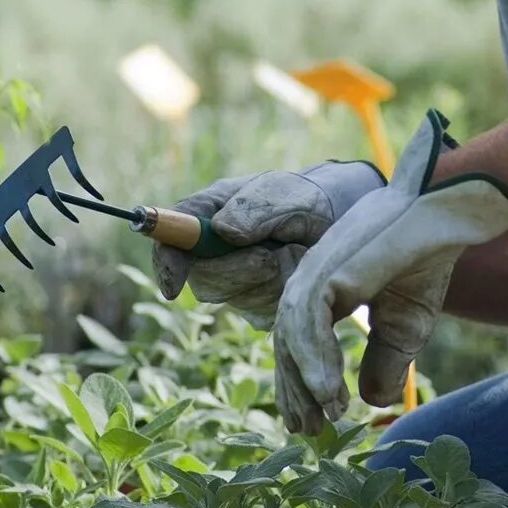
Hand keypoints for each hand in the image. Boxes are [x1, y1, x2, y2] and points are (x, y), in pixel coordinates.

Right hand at [151, 159, 382, 326]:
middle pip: (203, 279)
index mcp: (208, 212)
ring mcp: (234, 280)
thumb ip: (256, 208)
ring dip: (270, 279)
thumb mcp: (288, 195)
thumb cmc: (307, 199)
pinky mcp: (257, 305)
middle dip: (237, 272)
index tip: (173, 287)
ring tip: (294, 253)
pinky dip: (286, 293)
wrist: (340, 222)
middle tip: (270, 256)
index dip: (167, 264)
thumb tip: (223, 231)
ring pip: (238, 297)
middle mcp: (213, 249)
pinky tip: (298, 272)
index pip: (170, 239)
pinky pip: (264, 312)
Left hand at [273, 111, 507, 432]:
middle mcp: (311, 278)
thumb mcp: (405, 326)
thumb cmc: (426, 261)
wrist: (445, 217)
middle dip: (296, 389)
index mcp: (324, 288)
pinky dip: (314, 360)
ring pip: (291, 335)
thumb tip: (369, 403)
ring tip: (325, 416)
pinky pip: (308, 321)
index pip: (297, 342)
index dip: (301, 384)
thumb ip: (383, 361)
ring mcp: (316, 270)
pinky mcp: (328, 268)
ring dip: (304, 380)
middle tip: (308, 429)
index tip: (311, 422)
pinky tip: (330, 392)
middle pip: (287, 342)